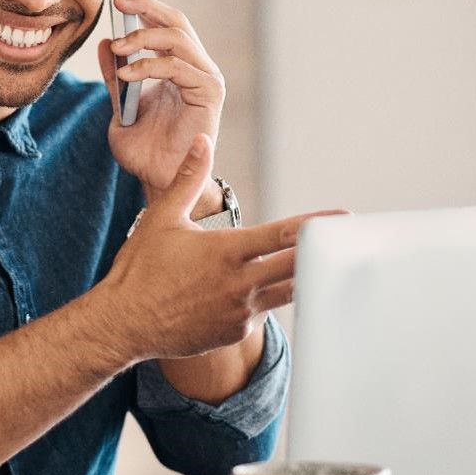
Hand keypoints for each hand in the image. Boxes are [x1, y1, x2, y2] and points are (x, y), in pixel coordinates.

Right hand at [89, 133, 347, 360]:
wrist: (124, 323)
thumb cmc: (140, 268)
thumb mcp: (162, 218)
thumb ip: (188, 178)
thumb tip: (202, 141)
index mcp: (227, 251)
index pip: (284, 234)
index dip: (317, 224)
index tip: (343, 217)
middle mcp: (240, 283)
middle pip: (298, 266)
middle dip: (325, 253)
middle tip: (351, 243)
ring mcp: (240, 312)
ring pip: (290, 292)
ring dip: (308, 278)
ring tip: (329, 267)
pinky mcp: (236, 332)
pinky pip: (264, 312)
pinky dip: (270, 299)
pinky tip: (271, 291)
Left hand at [97, 0, 223, 202]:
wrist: (159, 182)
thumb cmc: (144, 150)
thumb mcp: (119, 107)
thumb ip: (114, 77)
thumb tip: (104, 43)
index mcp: (175, 66)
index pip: (163, 23)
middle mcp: (194, 67)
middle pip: (175, 20)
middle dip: (146, 5)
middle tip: (118, 0)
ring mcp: (204, 78)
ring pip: (178, 36)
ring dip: (144, 36)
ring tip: (118, 48)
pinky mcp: (209, 93)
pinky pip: (179, 66)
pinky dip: (150, 65)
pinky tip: (128, 74)